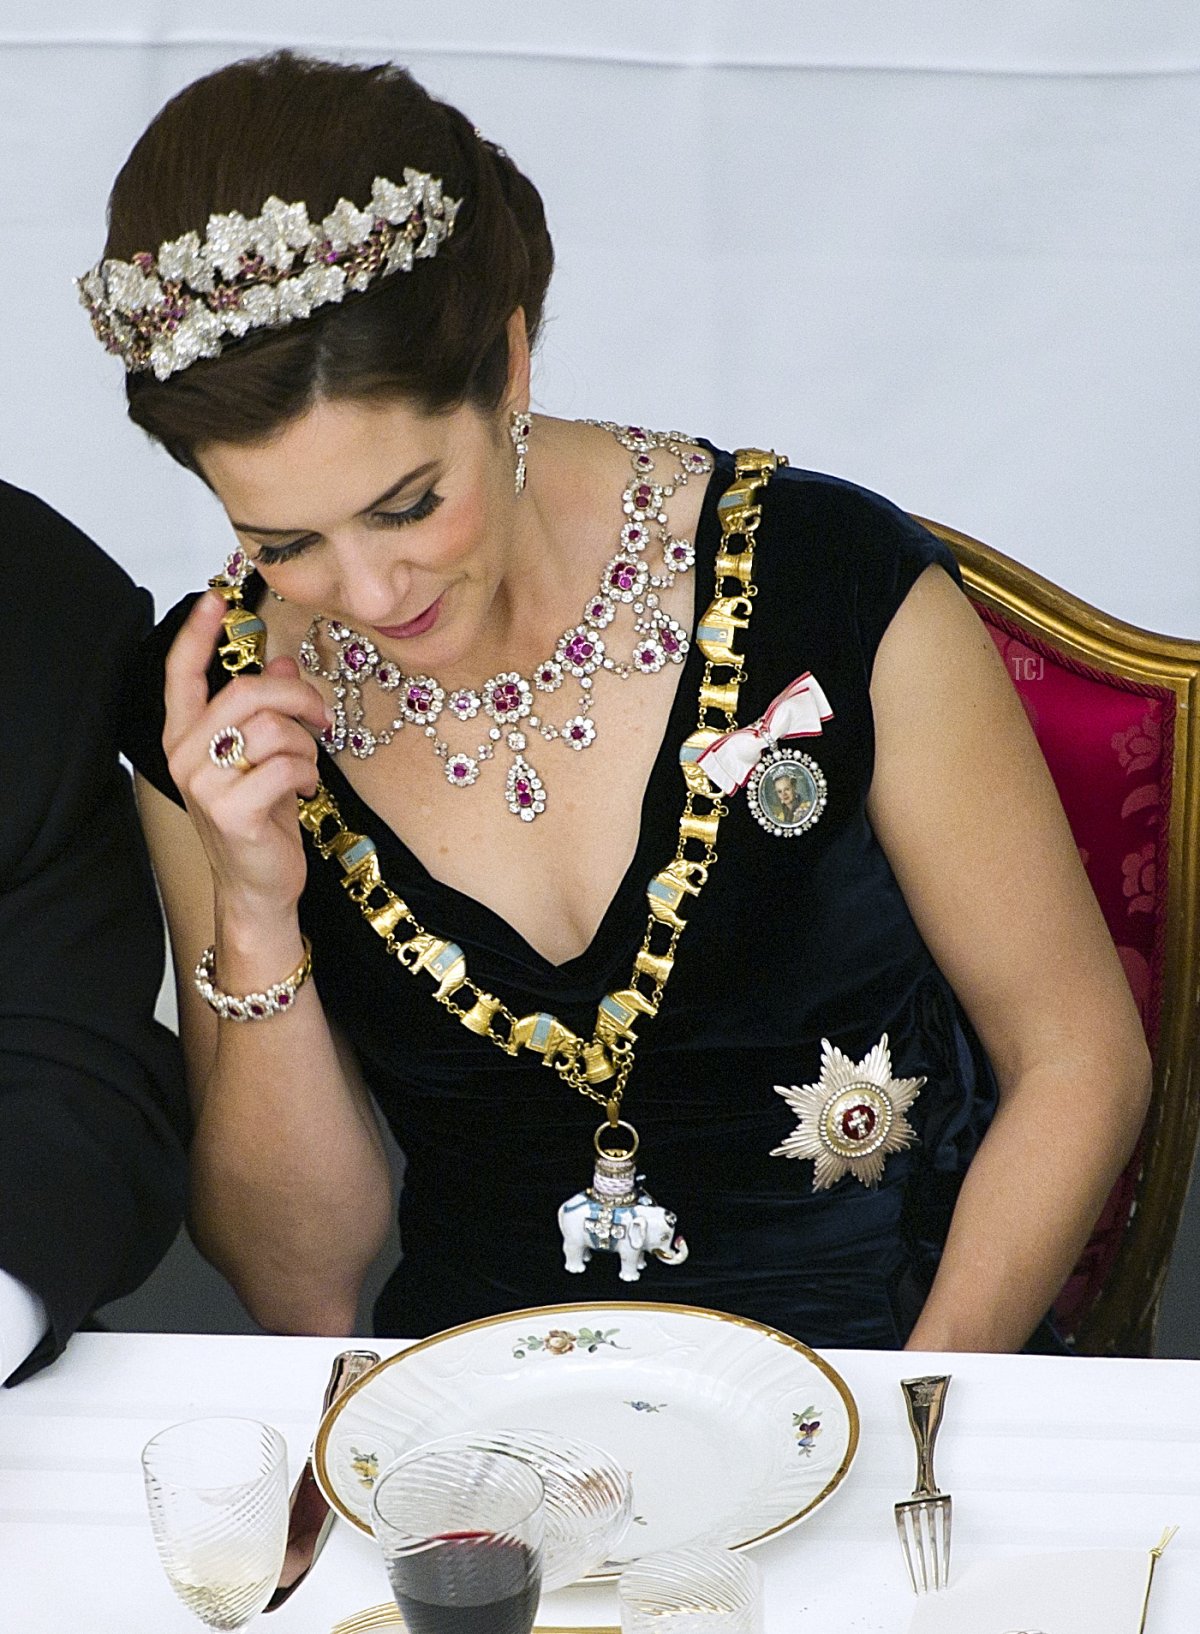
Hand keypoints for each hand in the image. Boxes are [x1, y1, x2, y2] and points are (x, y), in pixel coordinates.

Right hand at [163, 591, 330, 919]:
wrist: (258, 886)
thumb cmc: (260, 819)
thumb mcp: (265, 757)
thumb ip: (268, 711)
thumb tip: (283, 662)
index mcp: (185, 736)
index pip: (181, 674)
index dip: (197, 633)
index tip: (216, 598)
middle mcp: (185, 755)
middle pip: (246, 691)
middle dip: (297, 698)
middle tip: (321, 717)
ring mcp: (203, 784)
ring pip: (273, 728)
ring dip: (306, 747)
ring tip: (304, 771)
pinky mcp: (230, 811)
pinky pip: (286, 765)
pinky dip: (307, 774)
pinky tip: (303, 791)